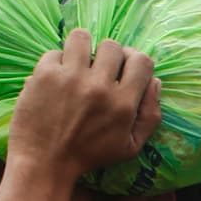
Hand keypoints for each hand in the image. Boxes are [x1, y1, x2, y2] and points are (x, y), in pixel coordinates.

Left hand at [7, 30, 161, 180]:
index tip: (125, 68)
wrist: (45, 162)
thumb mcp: (131, 147)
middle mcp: (99, 86)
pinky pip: (56, 51)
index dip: (135, 60)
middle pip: (113, 45)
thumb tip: (155, 82)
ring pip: (82, 37)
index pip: (142, 61)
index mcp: (123, 104)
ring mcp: (71, 77)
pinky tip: (57, 77)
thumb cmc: (90, 156)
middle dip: (108, 54)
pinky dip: (57, 61)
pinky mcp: (45, 74)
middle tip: (99, 68)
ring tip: (78, 61)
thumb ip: (150, 116)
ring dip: (82, 47)